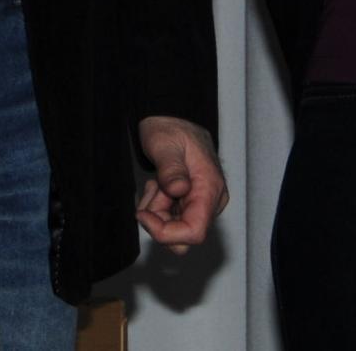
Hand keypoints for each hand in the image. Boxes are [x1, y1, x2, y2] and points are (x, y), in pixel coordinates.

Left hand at [134, 114, 224, 251]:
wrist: (173, 119)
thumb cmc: (171, 128)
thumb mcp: (165, 144)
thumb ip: (171, 169)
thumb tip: (179, 189)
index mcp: (210, 189)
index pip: (194, 232)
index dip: (166, 233)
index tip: (144, 215)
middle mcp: (211, 202)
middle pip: (182, 236)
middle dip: (159, 220)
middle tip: (153, 190)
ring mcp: (201, 204)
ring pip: (174, 229)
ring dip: (157, 211)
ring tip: (156, 182)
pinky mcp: (191, 204)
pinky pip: (171, 220)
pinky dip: (159, 207)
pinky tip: (160, 185)